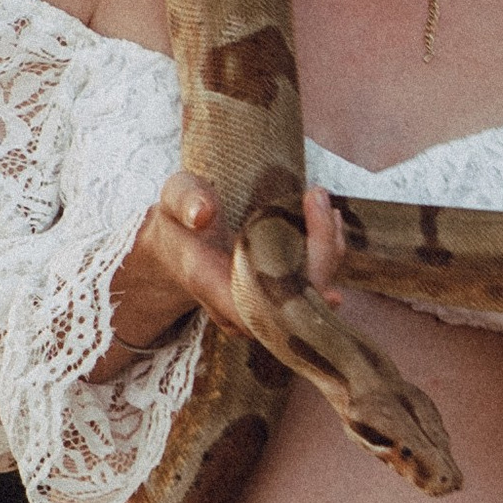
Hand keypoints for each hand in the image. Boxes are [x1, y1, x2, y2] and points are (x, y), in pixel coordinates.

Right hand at [88, 179, 346, 378]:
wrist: (174, 244)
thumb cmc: (175, 219)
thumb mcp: (172, 199)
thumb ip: (184, 201)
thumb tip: (203, 213)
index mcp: (210, 282)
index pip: (256, 303)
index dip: (292, 288)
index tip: (314, 244)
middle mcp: (238, 304)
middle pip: (292, 299)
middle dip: (318, 253)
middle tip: (320, 201)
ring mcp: (260, 302)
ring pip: (307, 292)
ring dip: (327, 252)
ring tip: (327, 206)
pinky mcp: (276, 292)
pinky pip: (309, 282)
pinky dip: (325, 253)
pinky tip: (331, 220)